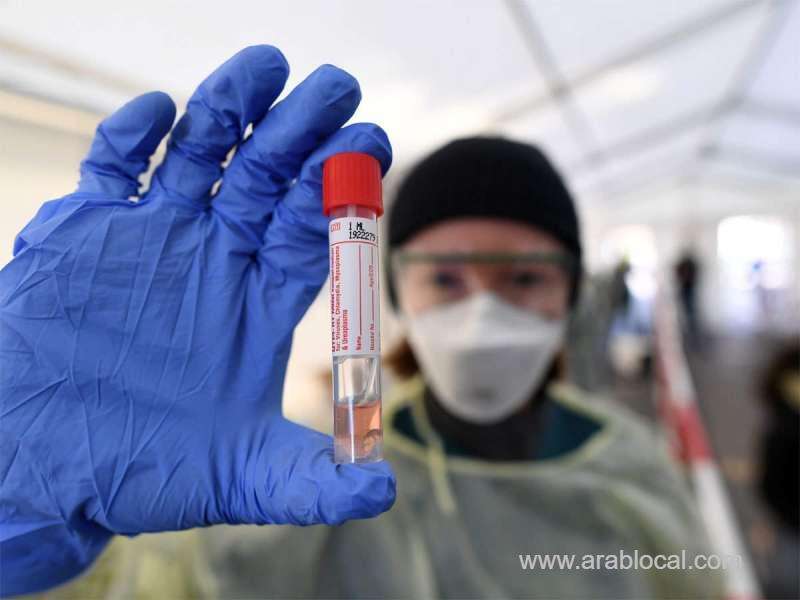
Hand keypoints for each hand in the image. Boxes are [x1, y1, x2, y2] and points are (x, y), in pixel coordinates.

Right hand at [0, 46, 394, 594]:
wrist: (42, 468)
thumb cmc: (142, 472)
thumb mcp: (242, 481)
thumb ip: (313, 483)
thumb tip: (384, 495)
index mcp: (260, 303)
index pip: (310, 231)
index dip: (341, 191)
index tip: (373, 143)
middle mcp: (216, 259)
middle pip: (268, 180)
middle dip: (302, 133)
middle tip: (338, 86)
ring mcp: (154, 238)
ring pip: (201, 156)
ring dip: (231, 110)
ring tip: (268, 65)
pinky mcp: (88, 231)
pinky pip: (113, 169)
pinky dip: (132, 139)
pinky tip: (160, 112)